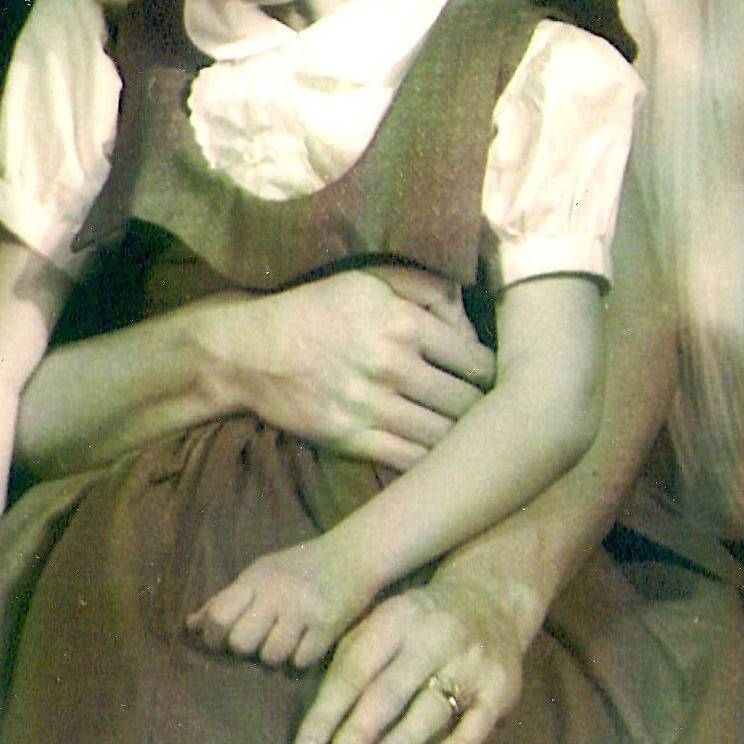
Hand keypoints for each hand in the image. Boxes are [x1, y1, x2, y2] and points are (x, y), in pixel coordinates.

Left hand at [190, 536, 371, 669]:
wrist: (352, 555)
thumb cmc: (298, 567)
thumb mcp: (258, 575)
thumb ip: (225, 600)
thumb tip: (191, 625)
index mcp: (256, 579)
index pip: (219, 616)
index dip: (213, 636)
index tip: (220, 641)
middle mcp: (278, 593)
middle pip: (241, 642)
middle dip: (244, 649)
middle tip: (256, 641)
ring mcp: (304, 611)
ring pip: (271, 657)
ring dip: (274, 656)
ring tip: (283, 641)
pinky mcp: (328, 628)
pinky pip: (301, 661)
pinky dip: (301, 658)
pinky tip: (306, 643)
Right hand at [216, 266, 492, 466]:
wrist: (250, 350)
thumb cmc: (315, 309)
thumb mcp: (367, 279)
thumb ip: (422, 285)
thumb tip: (468, 311)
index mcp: (401, 322)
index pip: (474, 359)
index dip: (491, 374)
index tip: (493, 382)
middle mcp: (391, 364)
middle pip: (465, 402)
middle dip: (484, 411)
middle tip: (491, 416)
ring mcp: (371, 406)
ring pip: (443, 436)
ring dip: (462, 441)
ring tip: (471, 440)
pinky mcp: (351, 439)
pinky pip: (410, 461)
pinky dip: (432, 464)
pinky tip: (440, 460)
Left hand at [291, 569, 527, 743]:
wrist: (492, 599)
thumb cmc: (421, 620)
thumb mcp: (385, 620)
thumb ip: (354, 658)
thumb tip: (321, 719)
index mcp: (396, 618)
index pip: (353, 670)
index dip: (326, 713)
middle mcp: (434, 636)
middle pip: (388, 692)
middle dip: (357, 733)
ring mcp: (470, 662)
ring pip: (430, 709)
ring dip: (400, 742)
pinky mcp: (501, 687)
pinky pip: (476, 725)